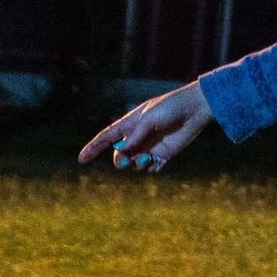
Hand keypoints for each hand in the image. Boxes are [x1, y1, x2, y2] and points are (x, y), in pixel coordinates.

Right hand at [79, 81, 212, 172]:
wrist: (195, 110)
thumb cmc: (171, 108)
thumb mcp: (149, 119)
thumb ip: (135, 135)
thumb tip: (123, 150)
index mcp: (130, 123)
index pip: (107, 137)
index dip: (93, 148)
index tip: (81, 159)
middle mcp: (138, 136)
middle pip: (119, 154)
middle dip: (119, 160)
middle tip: (126, 162)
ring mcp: (150, 146)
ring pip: (135, 163)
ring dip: (137, 164)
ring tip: (148, 158)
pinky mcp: (164, 155)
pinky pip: (152, 168)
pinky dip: (152, 168)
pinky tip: (158, 161)